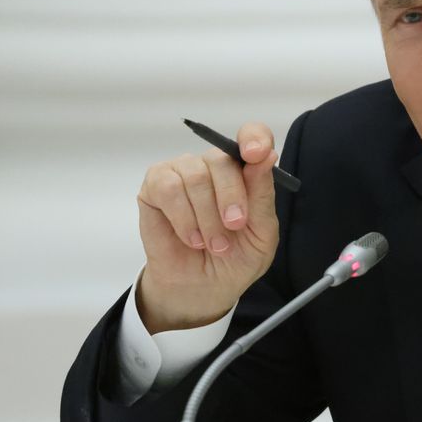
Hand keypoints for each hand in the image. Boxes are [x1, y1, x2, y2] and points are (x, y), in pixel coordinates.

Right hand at [135, 122, 279, 333]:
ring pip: (195, 176)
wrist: (204, 286)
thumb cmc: (236, 257)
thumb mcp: (262, 232)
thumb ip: (262, 194)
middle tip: (234, 226)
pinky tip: (191, 237)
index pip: (252, 135)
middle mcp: (214, 164)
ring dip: (206, 216)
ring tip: (212, 243)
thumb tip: (265, 157)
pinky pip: (168, 188)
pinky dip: (182, 217)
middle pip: (221, 159)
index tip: (257, 154)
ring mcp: (183, 172)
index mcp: (245, 170)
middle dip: (231, 197)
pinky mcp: (155, 186)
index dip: (255, 138)